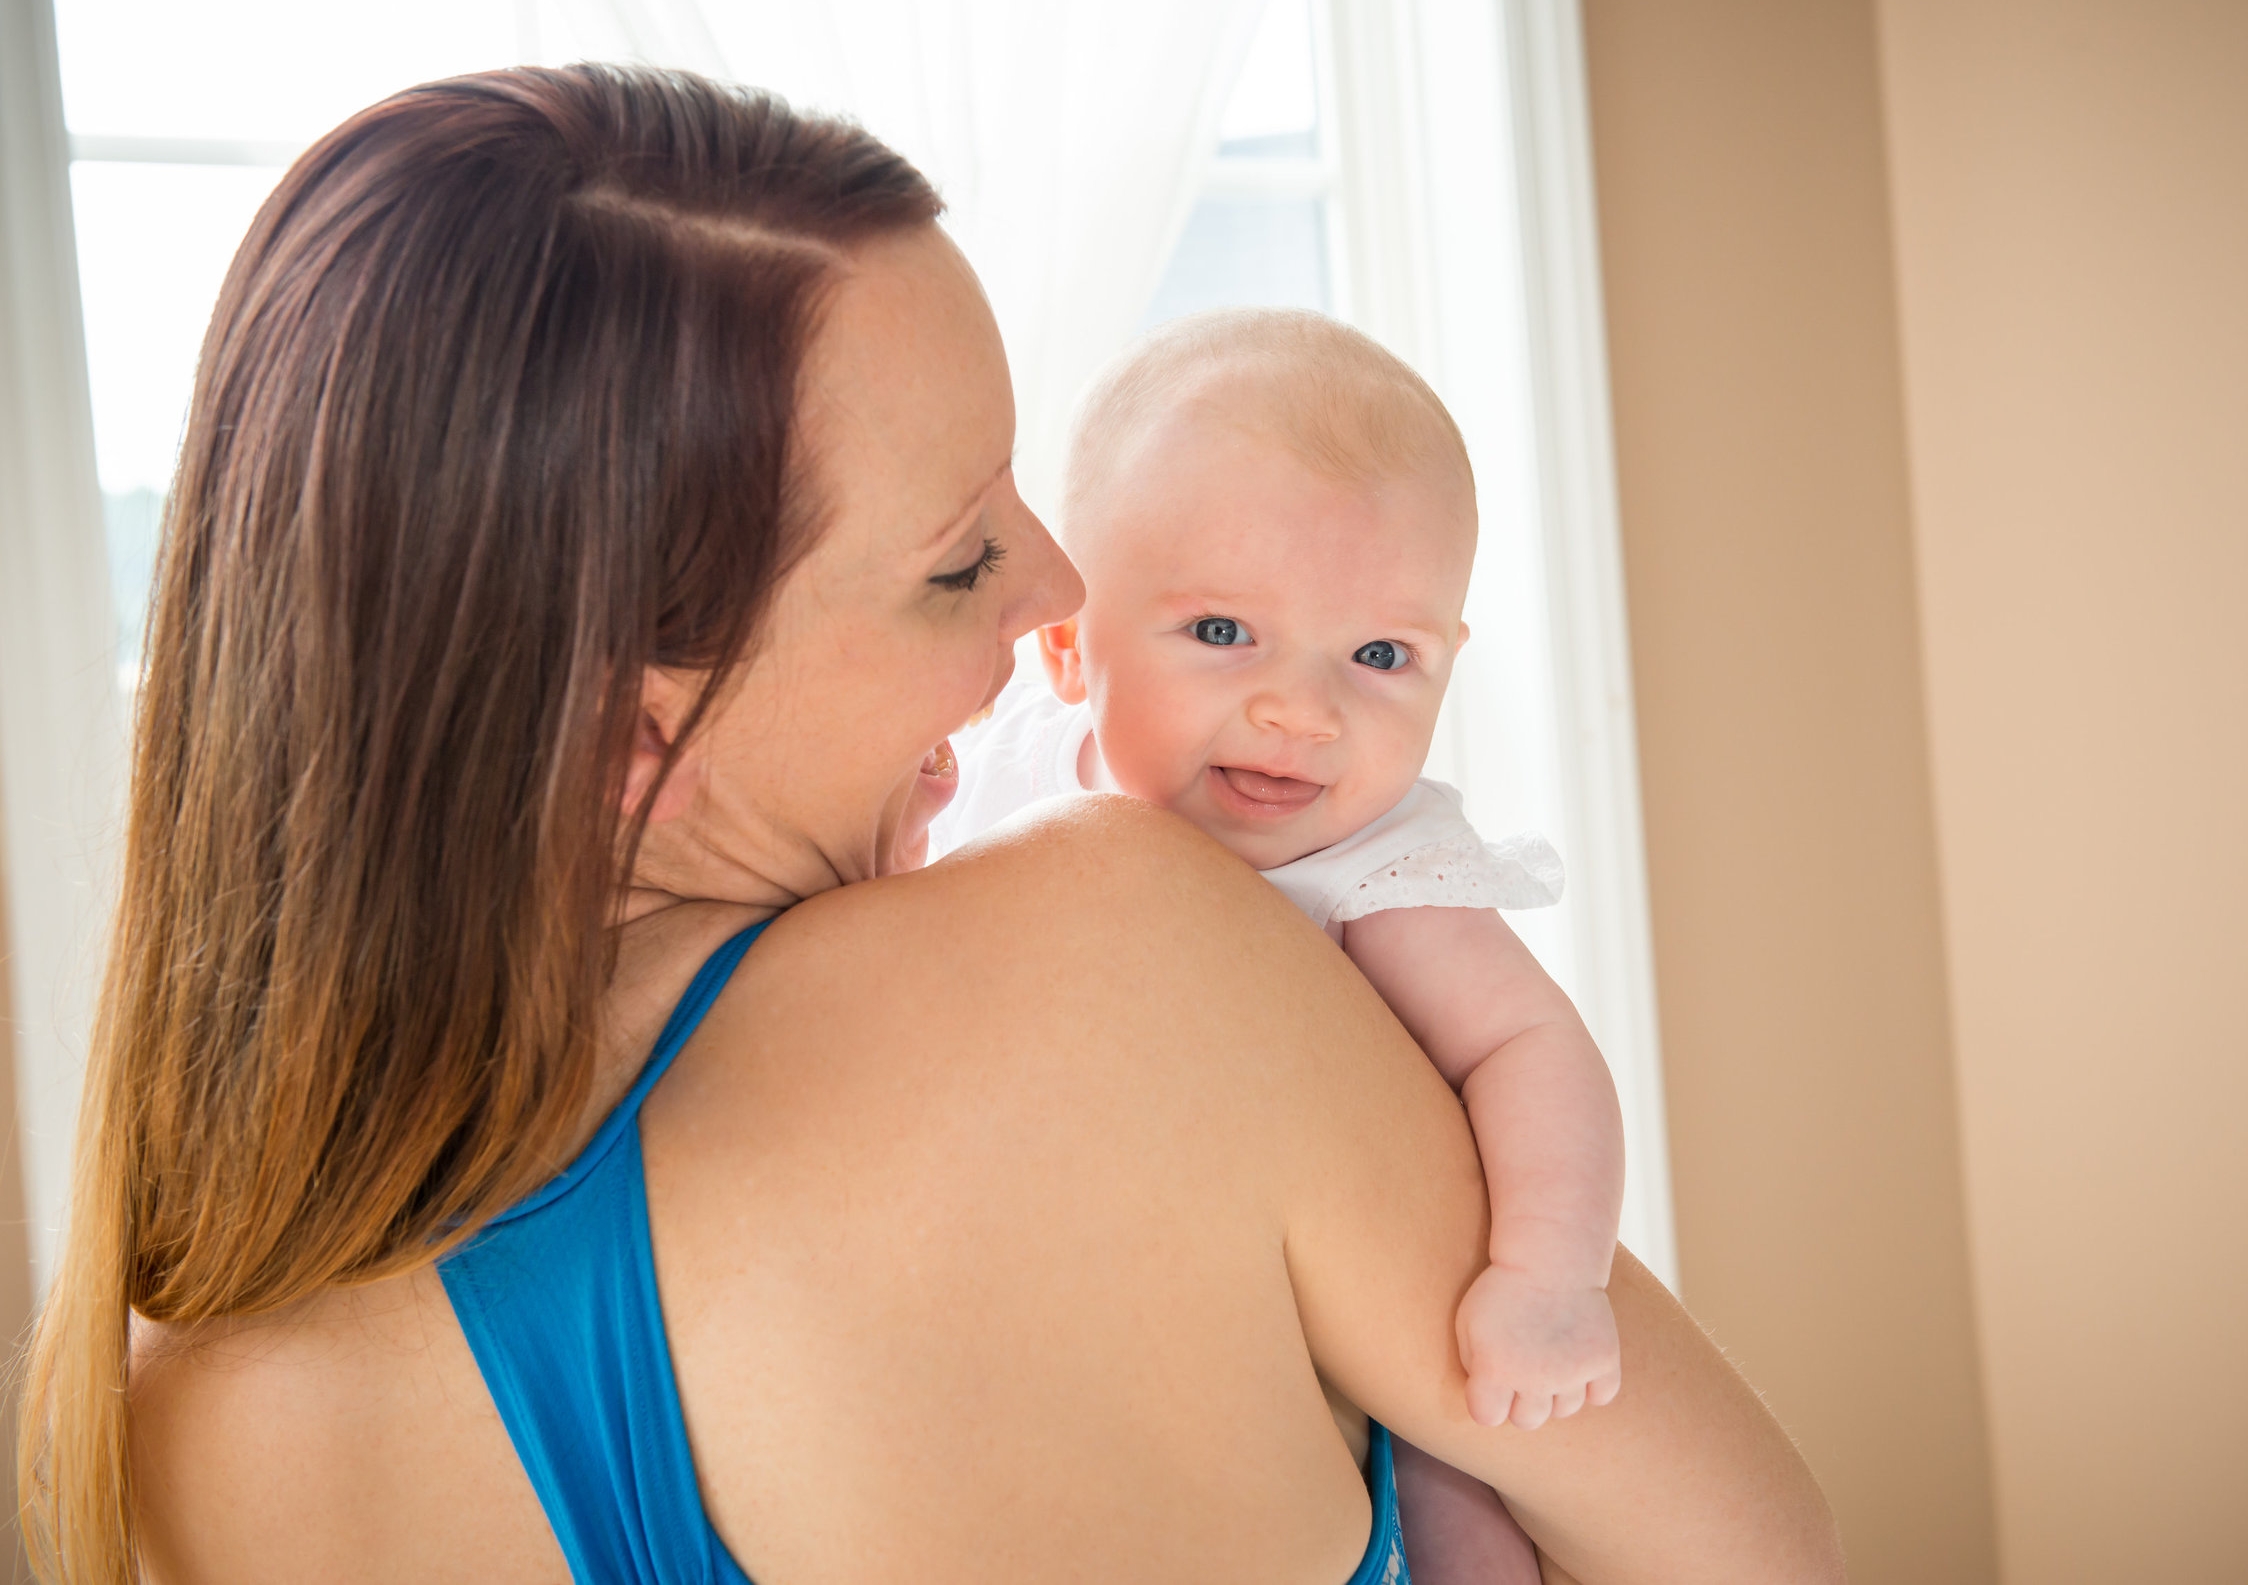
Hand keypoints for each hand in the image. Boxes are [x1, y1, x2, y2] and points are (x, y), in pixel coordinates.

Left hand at [1455, 1264, 1621, 1429]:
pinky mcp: (1604, 1360)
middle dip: (1520, 1399)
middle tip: (1522, 1368)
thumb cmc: (1501, 1289)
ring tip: (1549, 1358)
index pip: (1487, 1417)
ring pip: (1564, 1409)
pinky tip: (1578, 1361)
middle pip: (1527, 1420)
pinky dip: (1593, 1384)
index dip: (1487, 1399)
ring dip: (1555, 1391)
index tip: (1490, 1379)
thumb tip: (1490, 1402)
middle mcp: (1536, 1378)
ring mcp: (1573, 1372)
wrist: (1550, 1255)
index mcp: (1496, 1369)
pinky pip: (1601, 1396)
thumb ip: (1473, 1367)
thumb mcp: (1467, 1323)